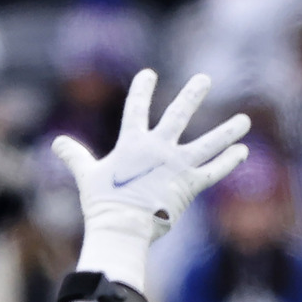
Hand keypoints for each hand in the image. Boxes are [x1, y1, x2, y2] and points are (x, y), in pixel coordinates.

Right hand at [49, 68, 251, 247]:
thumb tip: (56, 143)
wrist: (122, 227)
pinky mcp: (189, 185)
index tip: (148, 74)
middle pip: (179, 115)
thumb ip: (75, 156)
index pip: (136, 108)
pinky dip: (228, 162)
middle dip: (192, 95)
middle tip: (204, 79)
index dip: (141, 90)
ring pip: (208, 143)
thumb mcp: (86, 175)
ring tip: (245, 120)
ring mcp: (176, 166)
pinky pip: (213, 171)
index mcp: (132, 144)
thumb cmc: (102, 204)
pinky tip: (242, 151)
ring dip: (227, 131)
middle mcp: (158, 149)